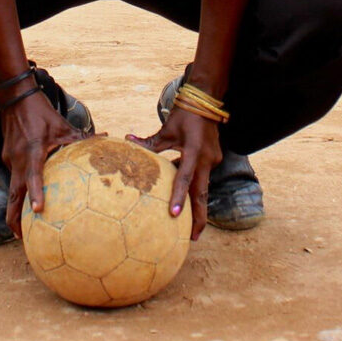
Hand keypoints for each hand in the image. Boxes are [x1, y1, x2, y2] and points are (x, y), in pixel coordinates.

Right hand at [0, 90, 92, 237]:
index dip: (35, 194)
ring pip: (11, 189)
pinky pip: (13, 176)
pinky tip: (27, 196)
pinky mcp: (6, 156)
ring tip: (23, 228)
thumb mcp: (61, 124)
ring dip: (15, 208)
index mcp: (33, 151)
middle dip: (15, 218)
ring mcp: (9, 159)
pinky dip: (19, 189)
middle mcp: (18, 158)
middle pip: (13, 195)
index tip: (38, 211)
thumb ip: (80, 138)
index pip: (33, 176)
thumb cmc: (41, 111)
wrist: (14, 97)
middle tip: (23, 238)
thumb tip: (105, 140)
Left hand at [128, 109, 222, 239]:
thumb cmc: (183, 115)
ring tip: (189, 227)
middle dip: (199, 218)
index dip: (179, 196)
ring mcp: (212, 160)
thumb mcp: (166, 128)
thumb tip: (128, 140)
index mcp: (193, 151)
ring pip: (204, 187)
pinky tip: (186, 197)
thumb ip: (150, 141)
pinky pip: (202, 175)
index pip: (185, 178)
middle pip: (202, 194)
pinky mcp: (214, 159)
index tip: (174, 215)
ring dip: (197, 205)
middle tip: (192, 238)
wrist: (206, 102)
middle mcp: (206, 159)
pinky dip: (194, 186)